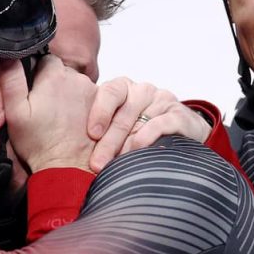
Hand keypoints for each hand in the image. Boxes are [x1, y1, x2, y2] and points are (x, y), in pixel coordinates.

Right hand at [1, 55, 97, 171]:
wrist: (67, 169)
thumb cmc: (39, 144)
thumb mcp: (15, 112)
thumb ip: (11, 80)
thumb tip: (7, 57)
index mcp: (54, 76)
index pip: (45, 59)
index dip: (36, 73)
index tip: (33, 90)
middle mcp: (77, 79)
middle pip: (62, 71)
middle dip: (53, 83)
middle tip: (43, 106)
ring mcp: (92, 93)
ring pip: (77, 84)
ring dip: (68, 94)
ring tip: (57, 117)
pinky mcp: (103, 108)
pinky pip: (90, 98)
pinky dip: (82, 106)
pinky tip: (72, 123)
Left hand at [86, 77, 210, 171]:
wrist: (182, 134)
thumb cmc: (141, 130)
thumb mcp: (119, 125)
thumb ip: (100, 130)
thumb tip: (72, 149)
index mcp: (124, 88)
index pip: (110, 92)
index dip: (100, 112)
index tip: (92, 134)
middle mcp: (143, 90)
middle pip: (123, 114)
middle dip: (108, 142)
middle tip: (97, 164)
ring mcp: (163, 100)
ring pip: (140, 122)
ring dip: (126, 146)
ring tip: (116, 165)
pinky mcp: (180, 114)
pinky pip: (160, 125)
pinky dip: (147, 140)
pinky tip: (139, 153)